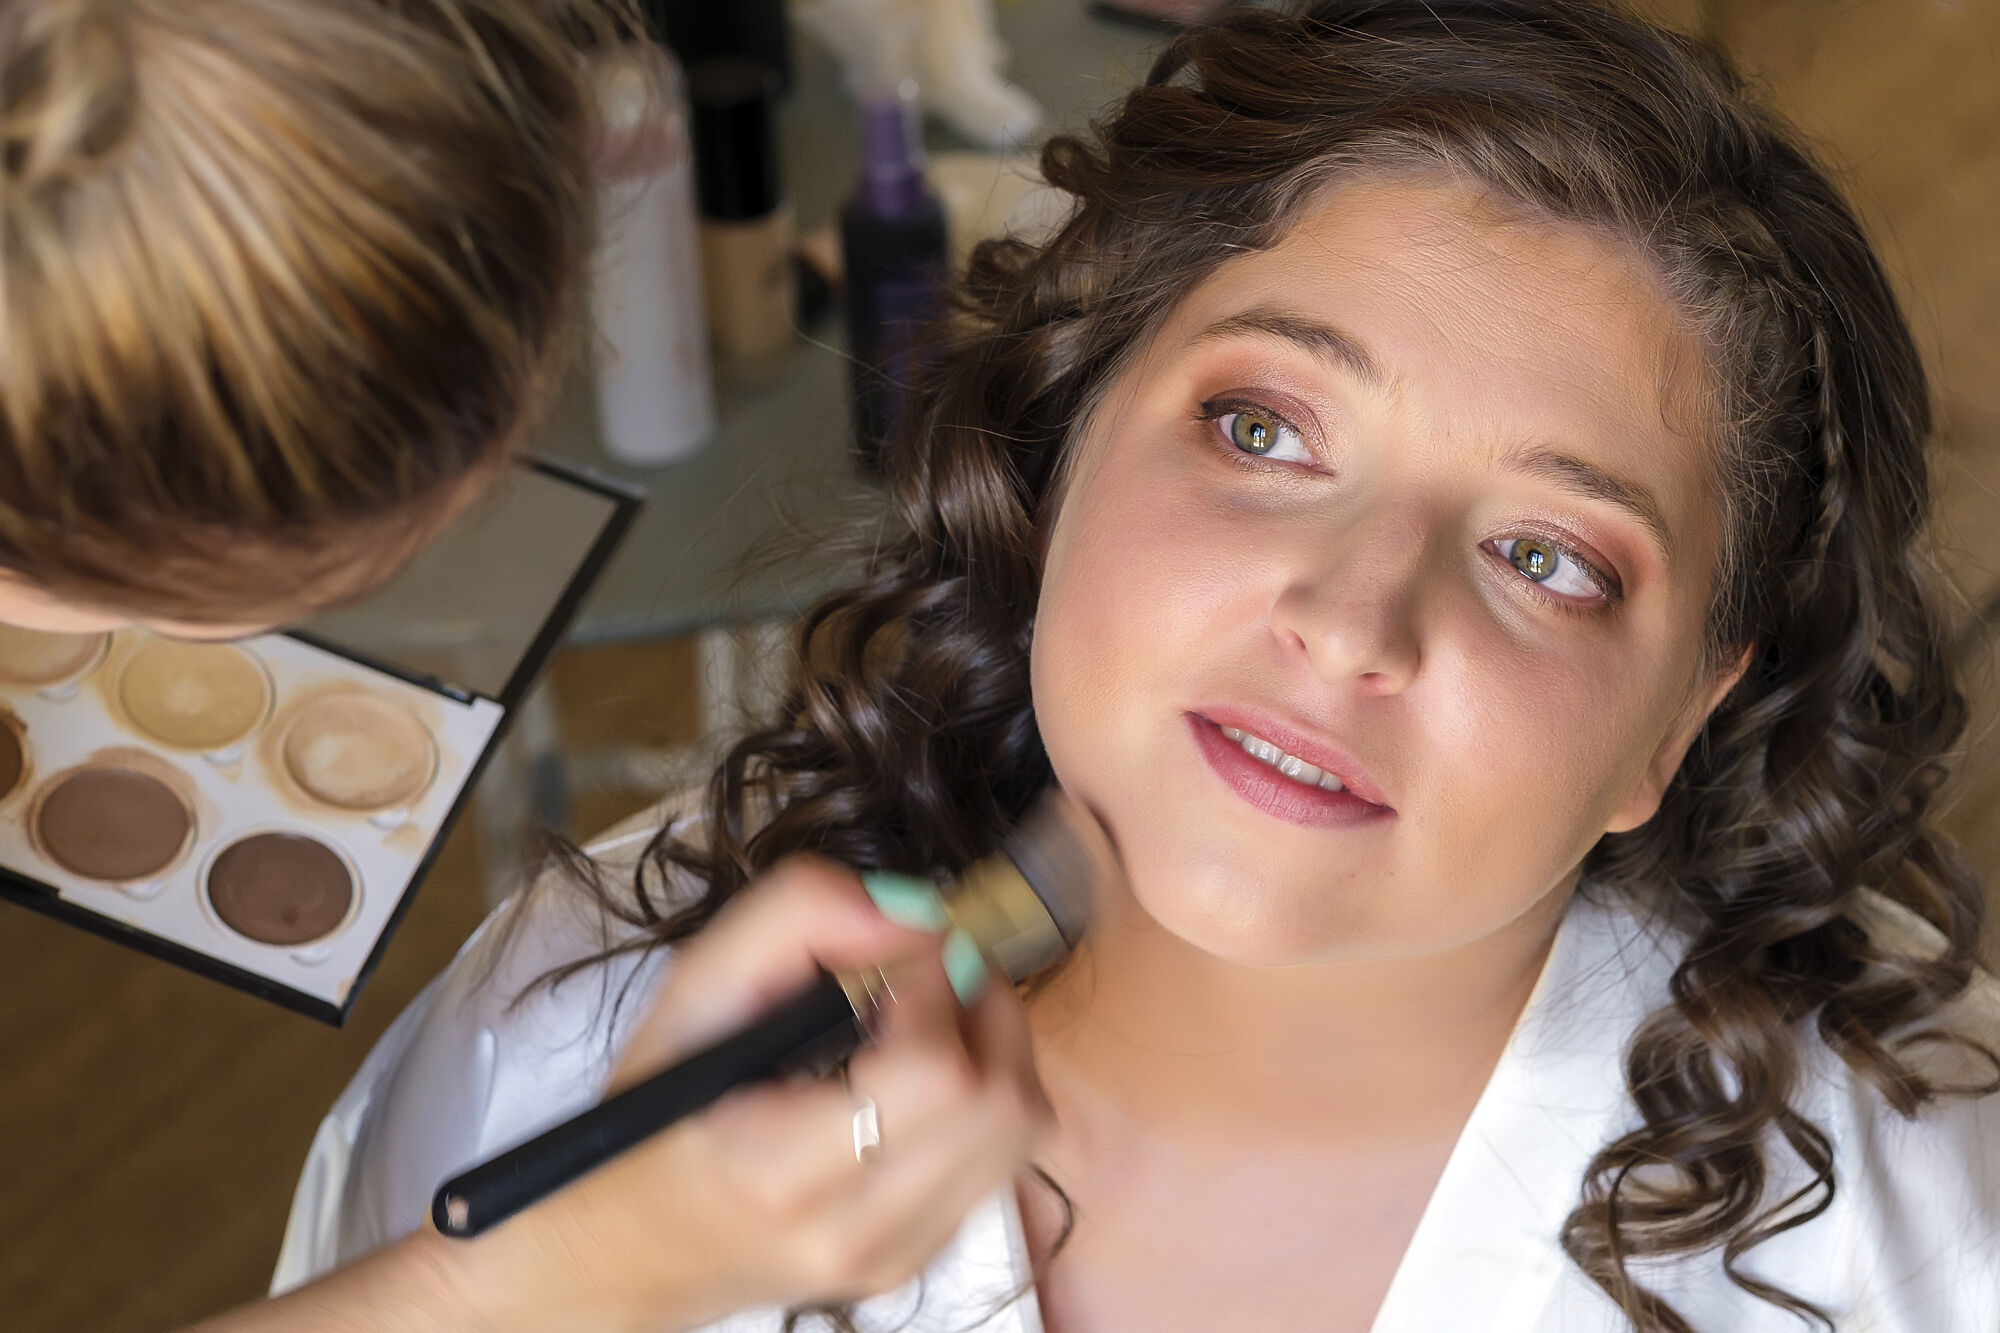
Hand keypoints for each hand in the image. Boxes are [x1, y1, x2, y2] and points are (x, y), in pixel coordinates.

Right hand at [488, 855, 1053, 1329]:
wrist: (628, 1245)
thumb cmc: (658, 1111)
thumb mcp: (693, 990)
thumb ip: (795, 918)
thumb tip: (911, 910)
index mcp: (780, 1170)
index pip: (937, 1075)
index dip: (936, 986)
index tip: (895, 950)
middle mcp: (852, 1232)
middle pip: (1002, 1102)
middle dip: (985, 1006)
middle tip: (929, 968)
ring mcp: (896, 1257)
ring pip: (1022, 1130)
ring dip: (997, 1046)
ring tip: (931, 1011)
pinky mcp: (922, 1260)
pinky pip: (1005, 1158)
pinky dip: (986, 1093)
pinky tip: (923, 1070)